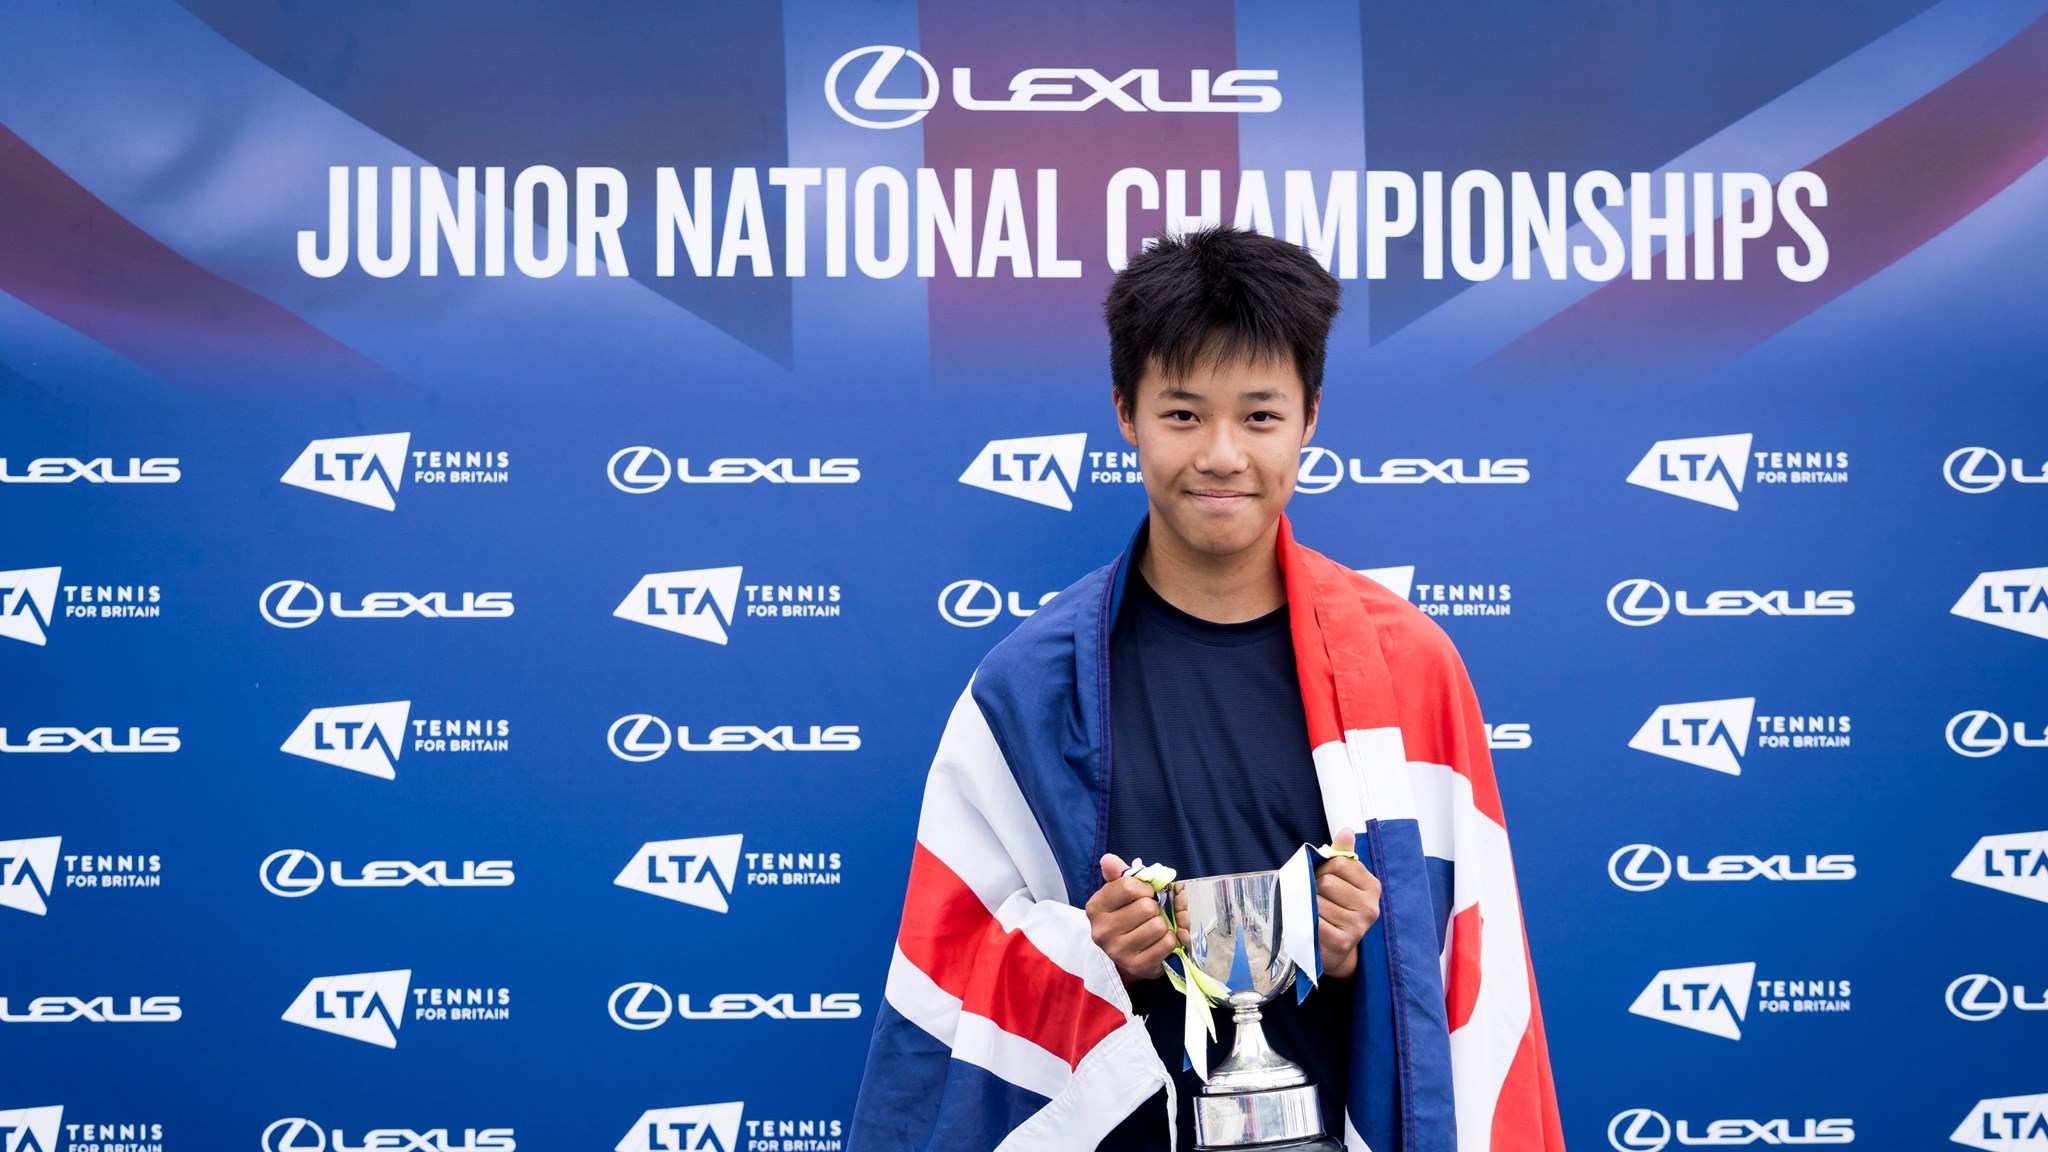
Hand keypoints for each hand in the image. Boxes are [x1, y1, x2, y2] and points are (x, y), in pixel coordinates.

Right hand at [1086, 854, 1181, 983]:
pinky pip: (1167, 943)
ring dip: (1163, 925)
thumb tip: (1108, 859)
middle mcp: (1102, 931)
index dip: (1145, 888)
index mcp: (1096, 908)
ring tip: (1153, 928)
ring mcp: (1119, 951)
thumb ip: (1119, 874)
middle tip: (1148, 914)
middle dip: (1155, 907)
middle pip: (1147, 907)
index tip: (1145, 894)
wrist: (1128, 953)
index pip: (1128, 886)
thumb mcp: (1120, 893)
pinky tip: (1158, 942)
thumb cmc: (1127, 916)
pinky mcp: (1137, 966)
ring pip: (1159, 926)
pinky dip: (1170, 940)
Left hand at [1316, 828, 1381, 978]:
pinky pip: (1311, 921)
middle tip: (1315, 898)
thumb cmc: (1335, 909)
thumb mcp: (1342, 881)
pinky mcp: (1340, 942)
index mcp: (1372, 887)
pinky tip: (1308, 926)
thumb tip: (1346, 832)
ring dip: (1307, 905)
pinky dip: (1303, 921)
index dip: (1323, 868)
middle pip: (1326, 882)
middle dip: (1313, 887)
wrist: (1334, 949)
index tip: (1323, 879)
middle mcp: (1370, 907)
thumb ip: (1343, 856)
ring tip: (1312, 913)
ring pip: (1316, 901)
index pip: (1340, 862)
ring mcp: (1357, 927)